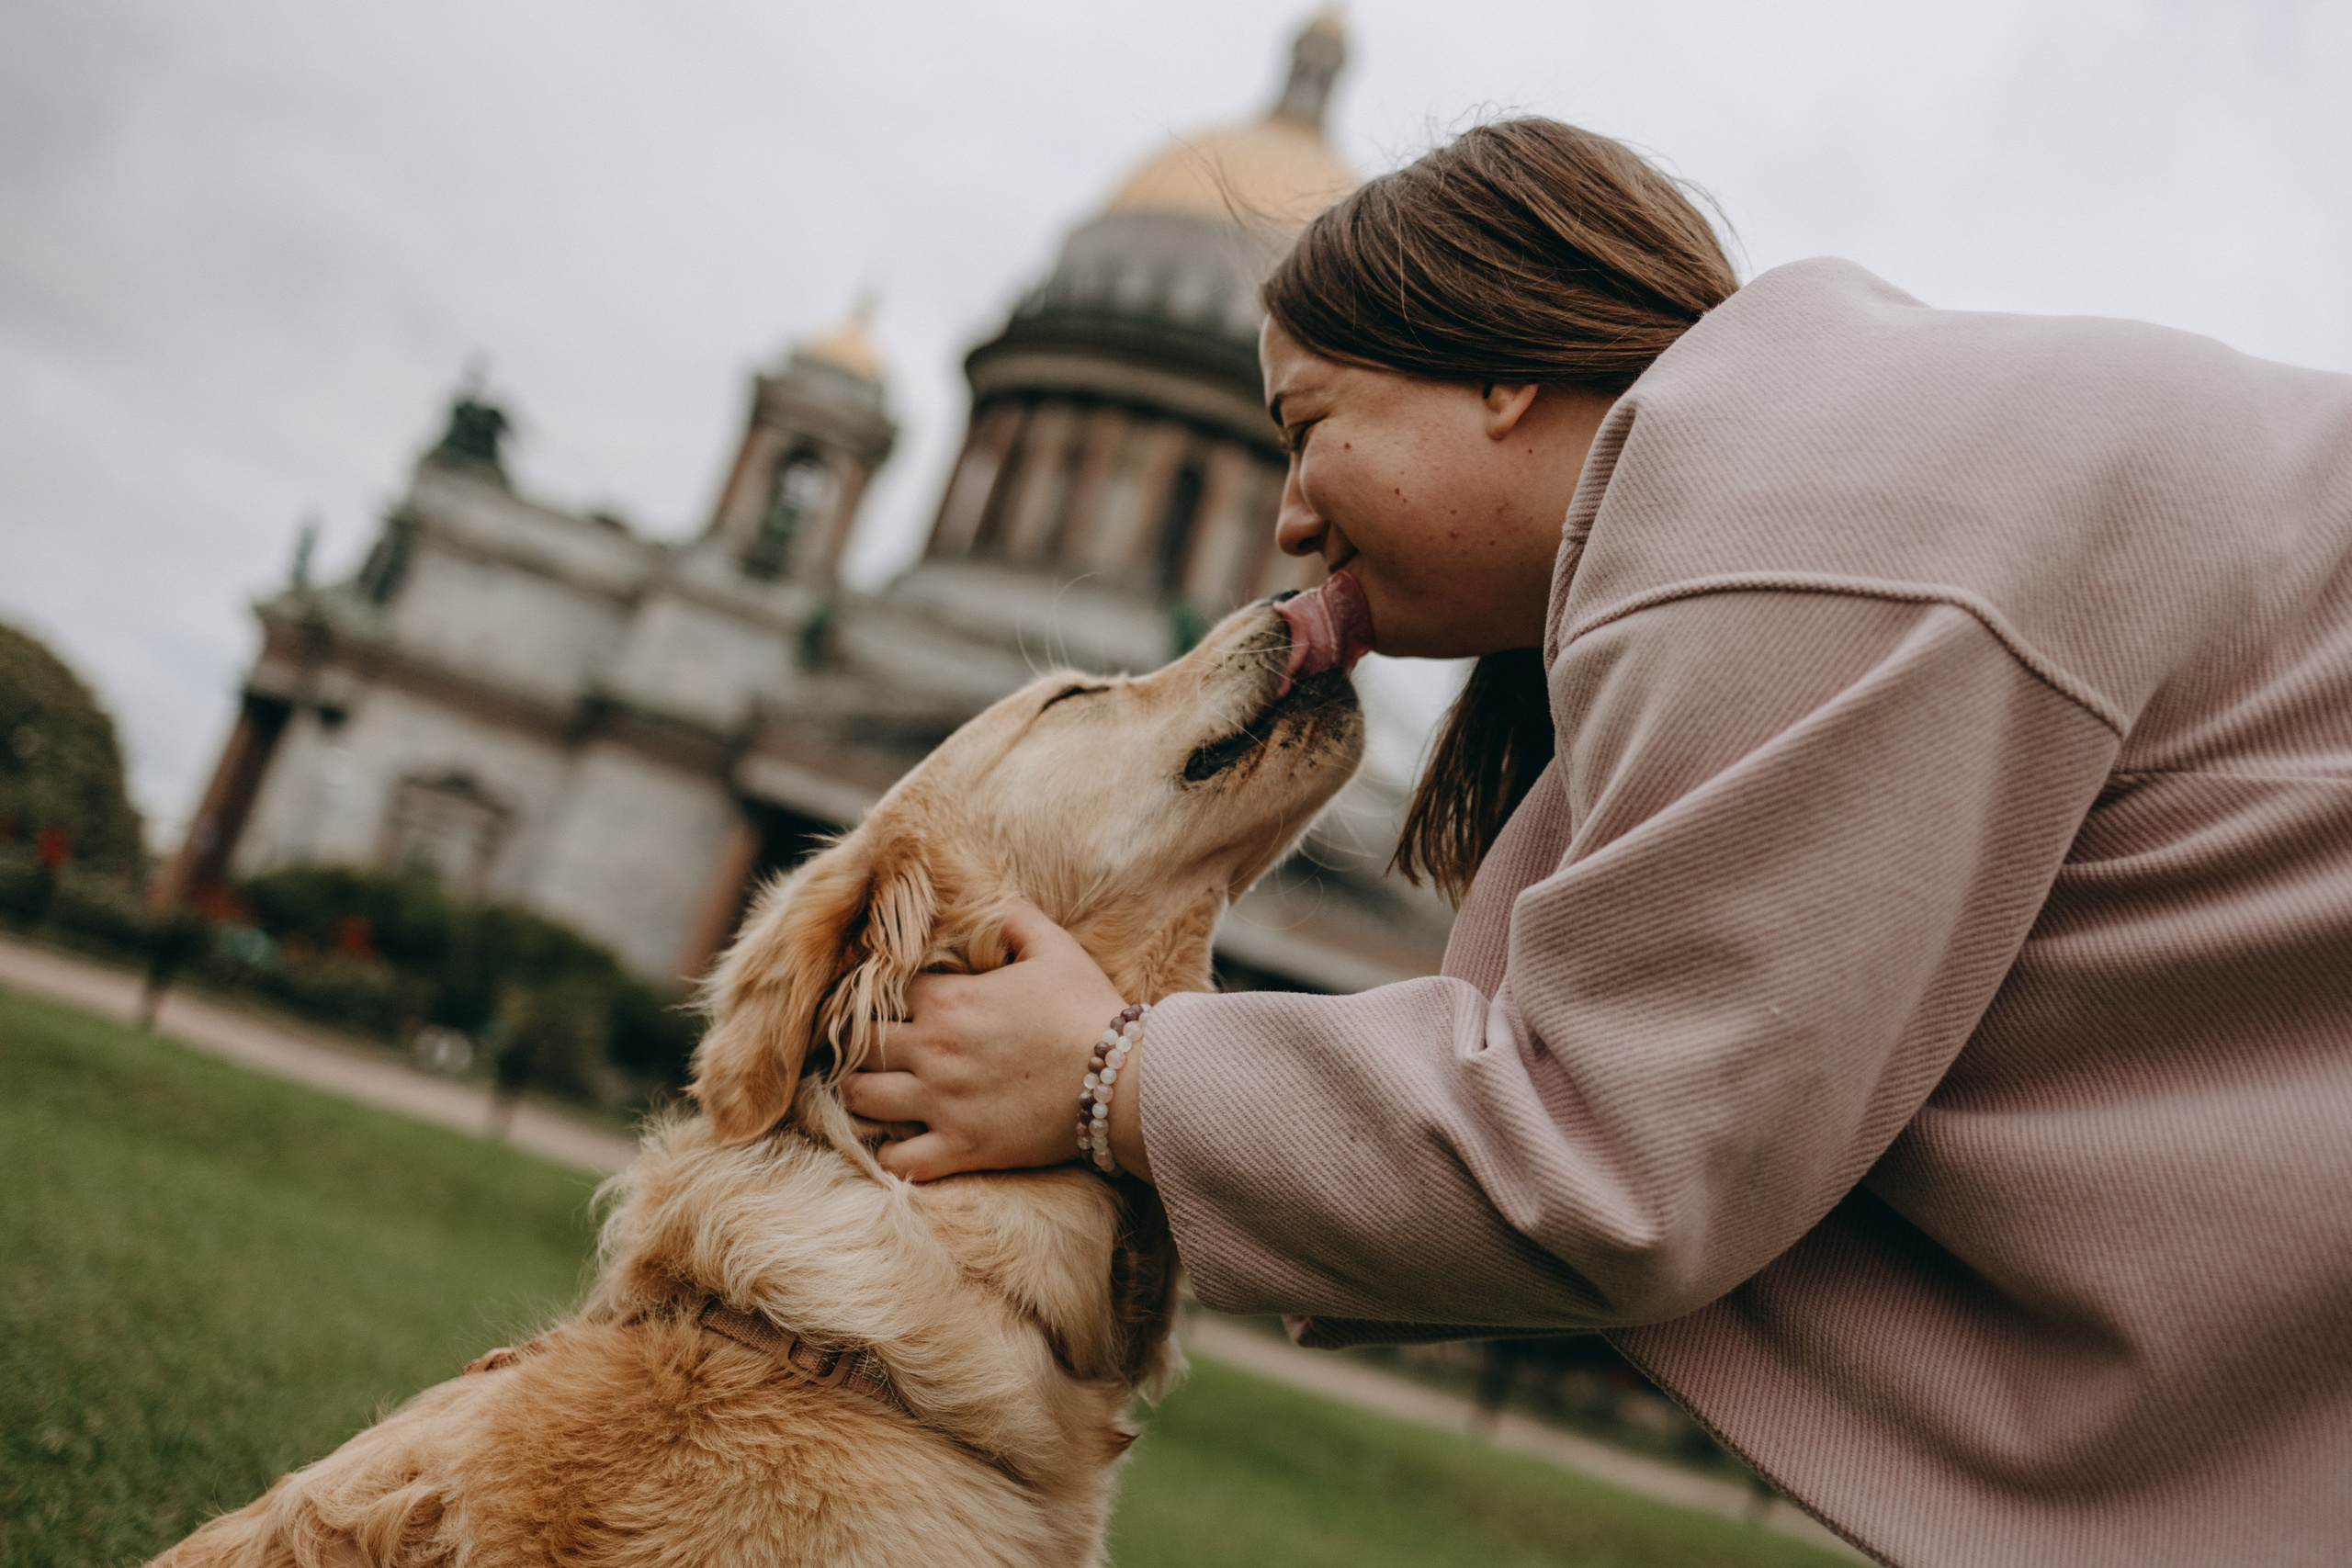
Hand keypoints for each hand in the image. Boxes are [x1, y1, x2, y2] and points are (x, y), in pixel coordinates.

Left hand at [843, 900, 1150, 1182]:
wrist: (1123, 1079)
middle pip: (857, 1046)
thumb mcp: (1054, 947)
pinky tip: (895, 1142)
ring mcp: (943, 1103)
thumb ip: (1014, 918)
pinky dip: (888, 1153)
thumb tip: (991, 897)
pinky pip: (898, 1160)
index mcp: (949, 1000)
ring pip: (861, 1100)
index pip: (879, 992)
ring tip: (869, 1091)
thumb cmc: (1088, 1010)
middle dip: (855, 1045)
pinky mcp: (962, 1148)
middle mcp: (933, 1050)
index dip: (875, 995)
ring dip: (858, 1094)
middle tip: (863, 1049)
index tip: (880, 1002)